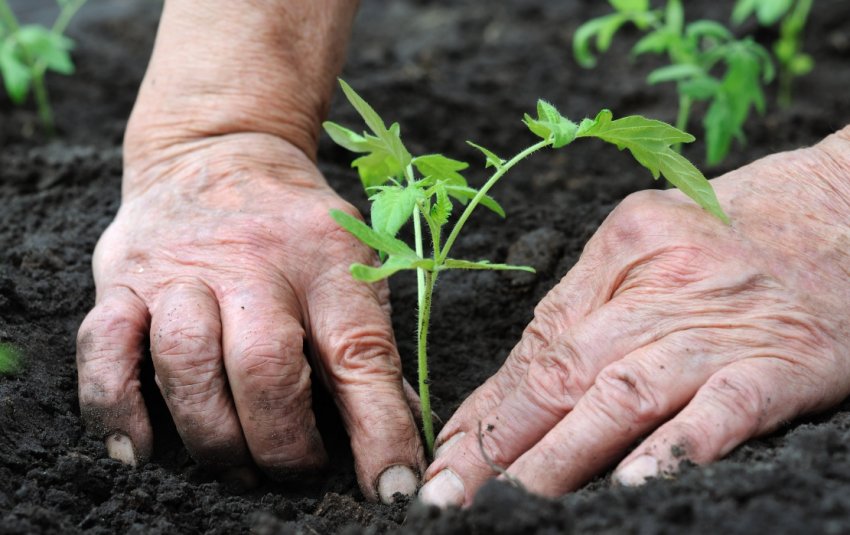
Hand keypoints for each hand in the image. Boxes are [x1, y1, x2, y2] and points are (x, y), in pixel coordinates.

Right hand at [76, 133, 423, 502]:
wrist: (219, 151)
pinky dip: (117, 409)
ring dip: (213, 436)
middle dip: (283, 442)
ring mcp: (179, 269)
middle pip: (264, 366)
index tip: (393, 487)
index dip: (380, 429)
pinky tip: (141, 451)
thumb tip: (399, 438)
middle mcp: (252, 261)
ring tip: (238, 467)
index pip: (360, 353)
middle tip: (297, 472)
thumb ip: (369, 347)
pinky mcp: (121, 279)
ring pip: (185, 362)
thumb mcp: (352, 264)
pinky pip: (104, 348)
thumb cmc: (297, 227)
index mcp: (326, 259)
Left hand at [419, 129, 849, 506]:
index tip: (448, 456)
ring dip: (563, 455)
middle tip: (453, 495)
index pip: (536, 344)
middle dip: (501, 443)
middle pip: (563, 370)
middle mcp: (660, 283)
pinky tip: (633, 483)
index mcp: (619, 249)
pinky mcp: (784, 359)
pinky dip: (675, 447)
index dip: (487, 409)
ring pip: (623, 392)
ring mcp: (720, 323)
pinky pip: (722, 407)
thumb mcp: (652, 247)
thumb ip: (591, 311)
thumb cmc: (743, 230)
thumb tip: (517, 392)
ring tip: (517, 502)